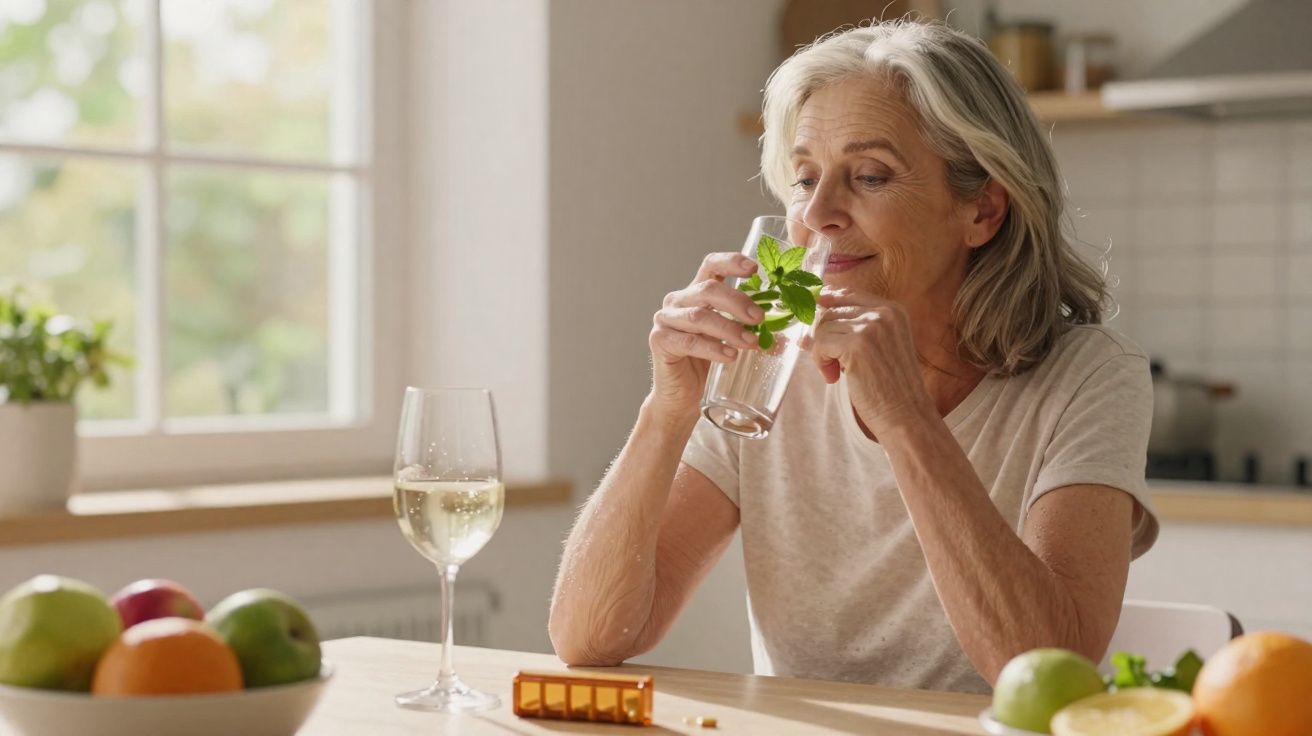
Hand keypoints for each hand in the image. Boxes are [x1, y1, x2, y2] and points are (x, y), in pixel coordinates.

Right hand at [648, 253, 763, 421]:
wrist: (682, 398)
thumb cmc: (707, 366)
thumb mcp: (730, 342)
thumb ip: (748, 332)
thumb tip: (782, 337)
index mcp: (696, 293)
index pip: (712, 266)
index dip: (731, 262)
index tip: (754, 268)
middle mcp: (678, 301)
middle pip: (708, 288)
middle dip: (737, 301)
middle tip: (760, 318)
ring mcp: (666, 320)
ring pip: (699, 316)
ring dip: (728, 328)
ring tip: (750, 343)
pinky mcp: (659, 341)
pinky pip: (688, 342)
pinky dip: (712, 348)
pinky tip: (730, 356)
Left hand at [809, 288, 934, 436]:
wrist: (906, 416)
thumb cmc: (890, 386)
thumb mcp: (881, 345)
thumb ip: (857, 325)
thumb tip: (815, 307)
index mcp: (893, 309)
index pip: (846, 293)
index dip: (826, 310)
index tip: (821, 332)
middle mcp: (883, 312)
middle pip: (830, 310)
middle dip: (823, 337)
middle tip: (832, 363)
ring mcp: (871, 327)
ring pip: (822, 327)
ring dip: (822, 352)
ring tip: (836, 372)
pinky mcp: (857, 346)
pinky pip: (820, 344)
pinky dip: (820, 362)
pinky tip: (834, 377)